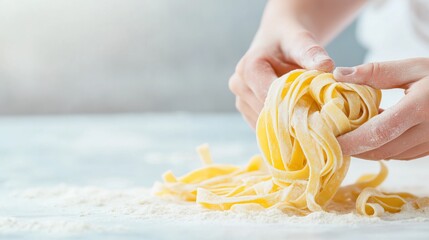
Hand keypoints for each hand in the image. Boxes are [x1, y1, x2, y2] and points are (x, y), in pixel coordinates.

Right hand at [228, 1, 334, 128]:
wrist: (277, 39)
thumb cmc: (289, 39)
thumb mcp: (301, 41)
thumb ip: (312, 53)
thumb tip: (327, 66)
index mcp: (249, 68)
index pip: (271, 97)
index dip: (295, 105)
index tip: (318, 108)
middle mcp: (239, 85)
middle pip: (267, 112)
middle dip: (292, 114)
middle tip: (317, 113)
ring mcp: (240, 99)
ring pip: (266, 122)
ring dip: (287, 121)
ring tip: (306, 111)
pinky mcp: (245, 110)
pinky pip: (265, 125)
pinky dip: (281, 125)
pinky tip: (295, 116)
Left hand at [335, 58, 428, 159]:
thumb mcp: (413, 67)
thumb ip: (376, 72)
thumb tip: (339, 74)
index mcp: (421, 107)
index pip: (379, 131)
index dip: (352, 141)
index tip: (329, 141)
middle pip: (382, 149)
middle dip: (354, 148)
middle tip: (329, 140)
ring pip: (391, 155)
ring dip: (366, 150)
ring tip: (345, 138)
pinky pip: (402, 154)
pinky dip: (382, 148)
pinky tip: (370, 137)